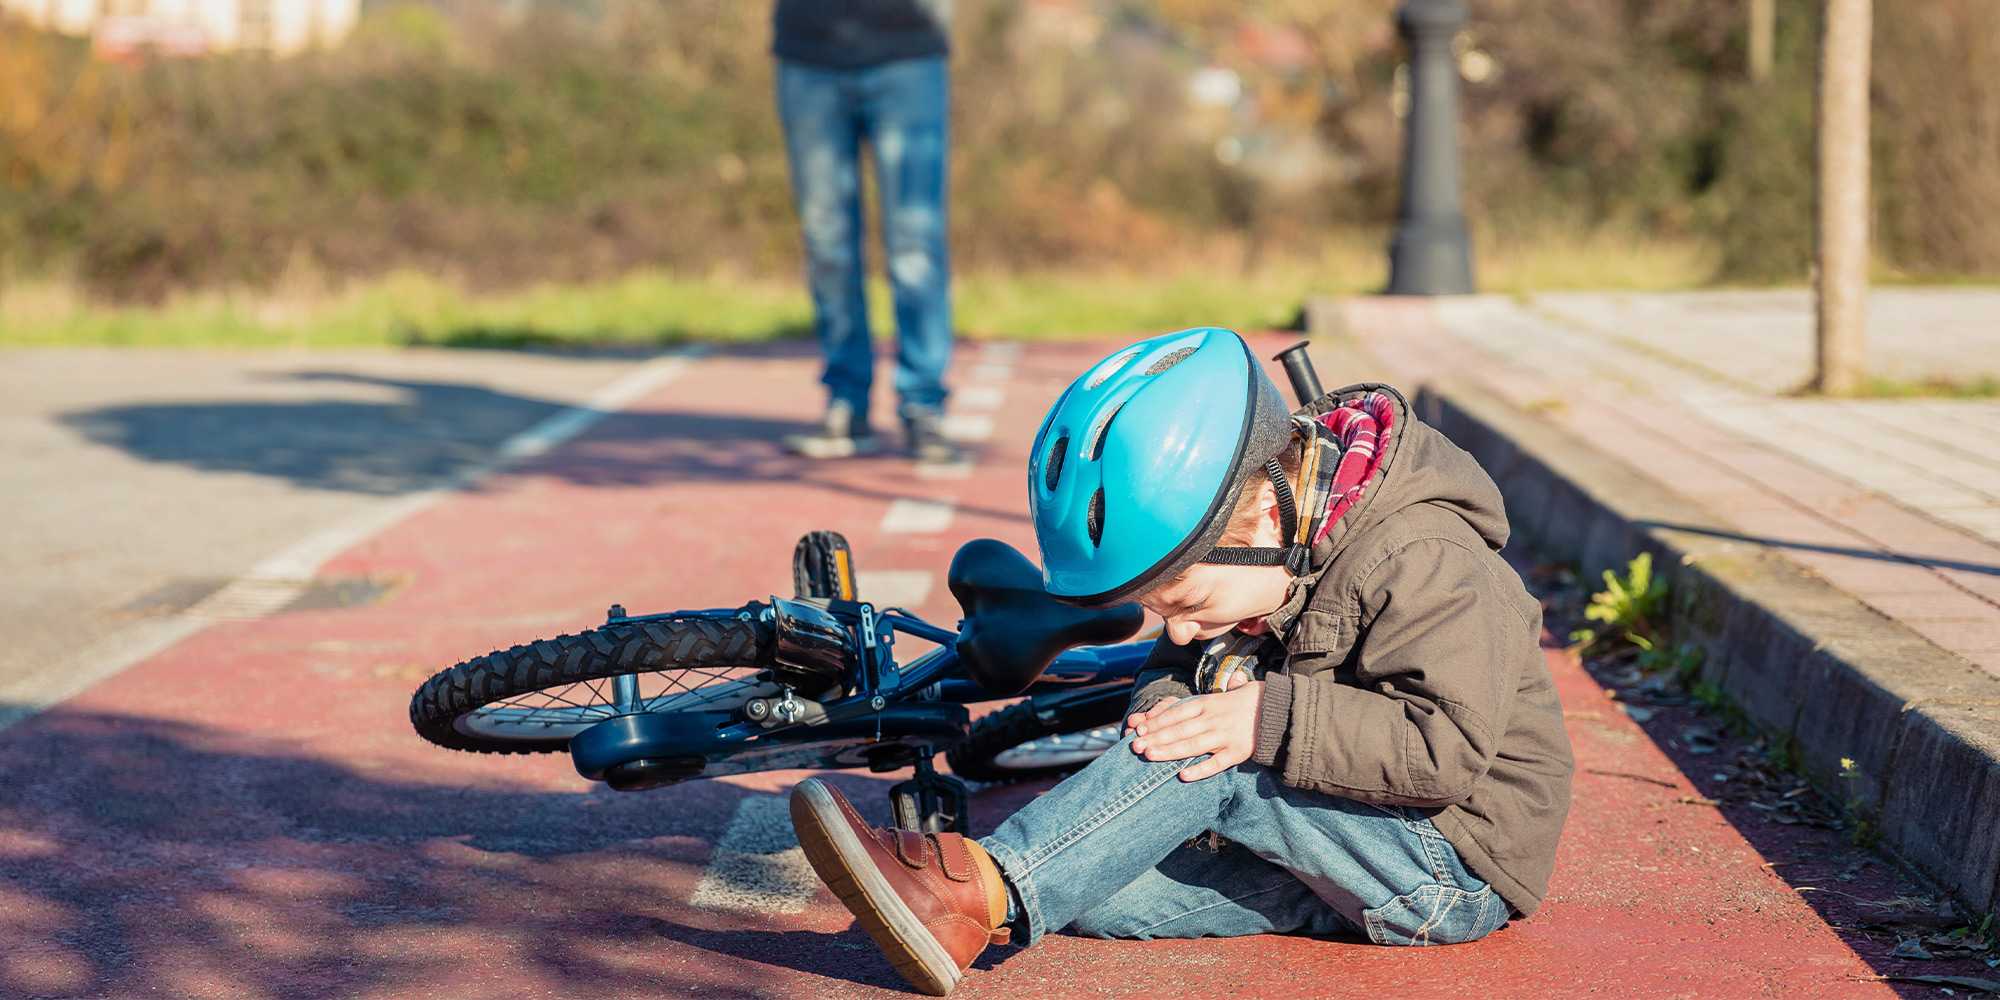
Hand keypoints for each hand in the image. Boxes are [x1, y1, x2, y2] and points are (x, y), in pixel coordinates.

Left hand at [1125, 676, 1262, 781]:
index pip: (1177, 712)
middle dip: (1156, 738)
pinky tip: (1184, 775)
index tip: (1139, 730)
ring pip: (1193, 745)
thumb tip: (1199, 692)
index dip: (1157, 721)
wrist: (1282, 710)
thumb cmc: (1250, 701)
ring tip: (1150, 756)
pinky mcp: (1239, 752)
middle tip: (1135, 747)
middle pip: (1180, 729)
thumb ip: (1208, 695)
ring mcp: (1226, 736)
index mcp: (1208, 702)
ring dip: (1170, 752)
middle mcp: (1214, 718)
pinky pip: (1217, 763)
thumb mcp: (1227, 691)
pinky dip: (1200, 770)